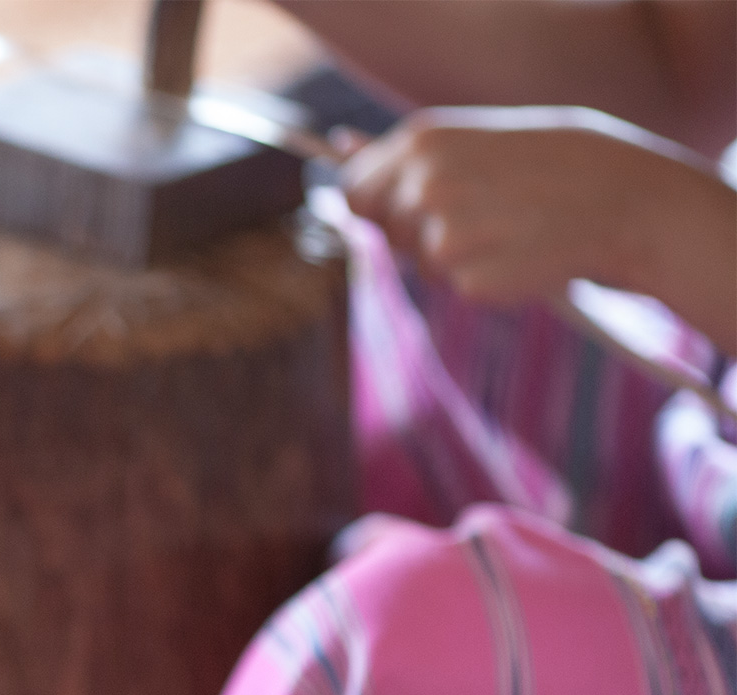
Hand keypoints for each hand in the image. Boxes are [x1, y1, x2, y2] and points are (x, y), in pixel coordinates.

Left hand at [339, 108, 716, 305]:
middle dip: (414, 230)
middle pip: (381, 229)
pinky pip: (456, 287)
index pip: (354, 187)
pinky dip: (484, 278)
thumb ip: (409, 154)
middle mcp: (423, 185)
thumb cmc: (550, 167)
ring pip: (420, 262)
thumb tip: (338, 147)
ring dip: (454, 255)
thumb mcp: (475, 140)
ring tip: (508, 228)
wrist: (624, 200)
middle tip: (478, 215)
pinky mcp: (466, 280)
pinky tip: (521, 253)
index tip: (408, 206)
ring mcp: (443, 234)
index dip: (376, 204)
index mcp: (421, 141)